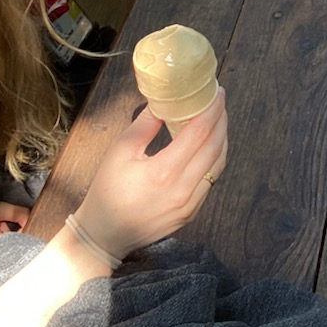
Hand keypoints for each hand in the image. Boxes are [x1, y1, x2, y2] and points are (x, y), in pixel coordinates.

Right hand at [72, 90, 229, 260]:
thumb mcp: (120, 151)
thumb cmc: (108, 190)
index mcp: (163, 172)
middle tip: (218, 101)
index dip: (211, 110)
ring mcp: (190, 205)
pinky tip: (209, 146)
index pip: (199, 133)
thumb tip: (165, 101)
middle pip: (215, 147)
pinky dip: (214, 158)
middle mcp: (182, 190)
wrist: (104, 235)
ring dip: (221, 139)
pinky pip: (211, 180)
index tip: (217, 92)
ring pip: (218, 165)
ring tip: (217, 119)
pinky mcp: (191, 213)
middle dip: (221, 120)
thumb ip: (145, 124)